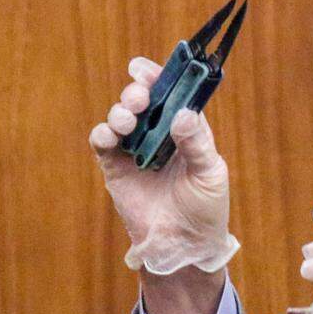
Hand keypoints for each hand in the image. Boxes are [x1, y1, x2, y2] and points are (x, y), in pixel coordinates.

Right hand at [88, 57, 238, 275]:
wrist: (185, 245)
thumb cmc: (206, 208)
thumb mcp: (209, 173)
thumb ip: (196, 144)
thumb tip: (182, 115)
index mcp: (186, 131)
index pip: (172, 96)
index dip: (159, 78)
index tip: (145, 69)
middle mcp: (160, 136)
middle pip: (143, 102)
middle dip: (137, 92)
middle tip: (139, 97)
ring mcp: (136, 151)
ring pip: (121, 118)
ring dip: (120, 112)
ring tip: (128, 119)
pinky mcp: (117, 168)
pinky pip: (104, 144)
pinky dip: (103, 134)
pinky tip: (110, 135)